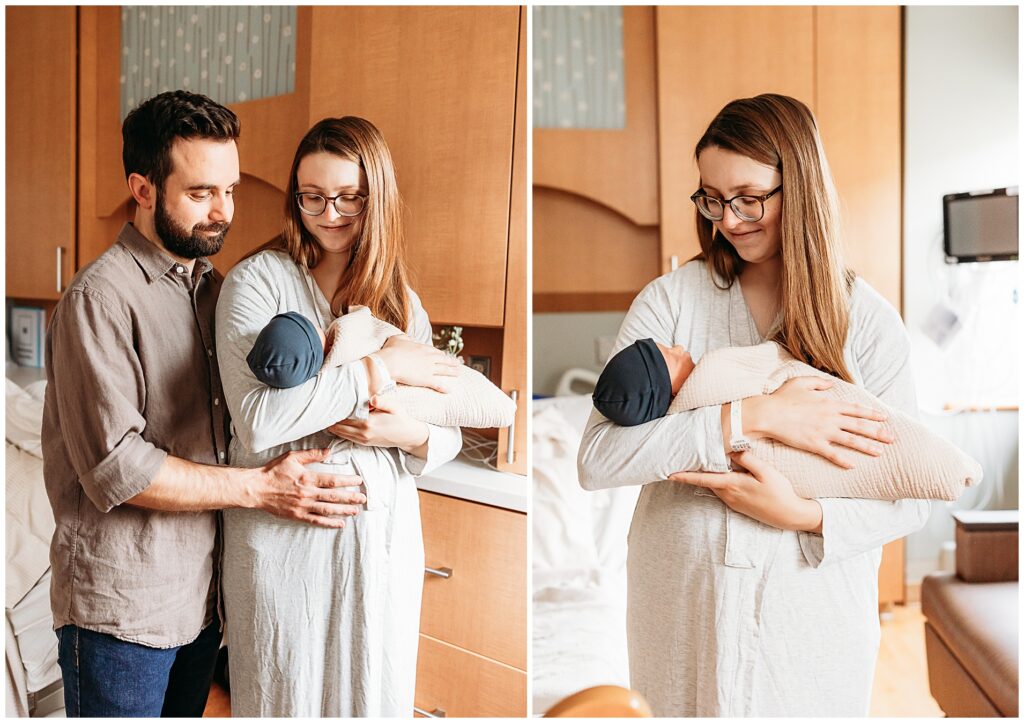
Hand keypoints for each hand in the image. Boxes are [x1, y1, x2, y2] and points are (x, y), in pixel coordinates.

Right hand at [256, 448, 365, 528]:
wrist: (256, 488)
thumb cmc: (273, 471)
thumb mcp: (292, 457)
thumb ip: (311, 455)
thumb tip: (329, 451)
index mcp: (308, 478)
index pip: (333, 480)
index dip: (348, 481)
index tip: (359, 481)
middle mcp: (308, 493)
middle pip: (334, 496)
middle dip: (350, 497)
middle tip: (363, 499)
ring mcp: (303, 506)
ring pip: (328, 510)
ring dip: (344, 510)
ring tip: (355, 511)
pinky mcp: (297, 515)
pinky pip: (317, 521)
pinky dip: (330, 523)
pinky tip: (340, 524)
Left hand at [326, 393, 429, 454]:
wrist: (408, 436)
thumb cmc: (401, 418)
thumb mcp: (395, 407)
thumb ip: (383, 402)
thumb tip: (372, 398)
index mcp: (368, 422)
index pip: (345, 417)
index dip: (335, 410)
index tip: (327, 402)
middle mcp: (363, 432)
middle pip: (339, 426)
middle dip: (329, 418)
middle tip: (321, 408)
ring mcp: (362, 439)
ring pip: (340, 433)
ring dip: (332, 425)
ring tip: (324, 415)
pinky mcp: (363, 442)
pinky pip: (346, 437)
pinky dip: (338, 431)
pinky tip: (334, 424)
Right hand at [375, 335, 460, 391]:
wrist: (390, 362)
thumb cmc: (391, 350)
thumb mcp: (397, 338)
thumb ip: (405, 338)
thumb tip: (408, 338)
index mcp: (422, 348)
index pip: (435, 351)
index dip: (440, 354)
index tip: (444, 356)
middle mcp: (429, 357)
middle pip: (443, 360)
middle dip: (451, 362)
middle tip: (458, 363)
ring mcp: (429, 368)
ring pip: (444, 370)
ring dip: (452, 372)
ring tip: (458, 373)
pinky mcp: (426, 379)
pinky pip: (438, 384)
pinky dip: (444, 387)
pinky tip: (450, 390)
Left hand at [669, 451, 822, 531]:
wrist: (791, 516)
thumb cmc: (780, 492)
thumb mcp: (766, 472)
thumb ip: (747, 460)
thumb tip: (731, 450)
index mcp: (732, 485)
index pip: (703, 479)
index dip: (685, 477)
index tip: (669, 475)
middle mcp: (729, 495)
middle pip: (706, 482)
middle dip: (693, 473)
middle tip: (681, 462)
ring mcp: (733, 502)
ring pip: (714, 486)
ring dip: (705, 478)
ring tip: (697, 466)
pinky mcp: (739, 506)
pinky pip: (722, 491)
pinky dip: (716, 483)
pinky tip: (720, 475)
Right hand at [743, 376, 891, 468]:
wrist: (768, 413)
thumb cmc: (782, 398)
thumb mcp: (801, 382)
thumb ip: (819, 382)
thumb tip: (831, 383)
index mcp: (829, 403)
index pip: (856, 409)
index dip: (872, 414)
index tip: (884, 418)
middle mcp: (831, 418)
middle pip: (859, 425)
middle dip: (878, 432)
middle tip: (892, 438)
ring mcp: (823, 432)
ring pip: (851, 440)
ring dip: (867, 446)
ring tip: (880, 452)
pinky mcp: (814, 444)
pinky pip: (832, 453)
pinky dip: (843, 460)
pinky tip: (853, 465)